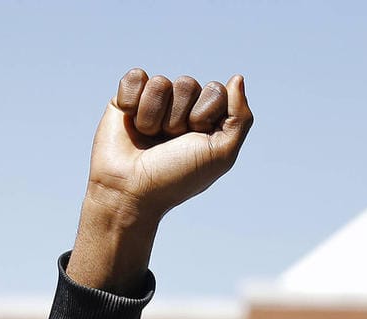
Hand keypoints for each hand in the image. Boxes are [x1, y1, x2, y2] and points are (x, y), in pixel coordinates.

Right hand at [89, 69, 252, 220]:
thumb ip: (240, 118)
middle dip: (177, 119)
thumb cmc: (176, 178)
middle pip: (188, 84)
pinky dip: (132, 102)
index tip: (194, 141)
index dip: (204, 116)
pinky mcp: (126, 99)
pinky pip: (136, 78)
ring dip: (153, 117)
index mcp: (207, 120)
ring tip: (148, 139)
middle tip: (168, 144)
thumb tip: (237, 78)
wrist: (130, 192)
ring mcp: (154, 103)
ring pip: (160, 83)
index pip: (216, 91)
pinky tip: (131, 123)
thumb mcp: (221, 154)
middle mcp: (181, 109)